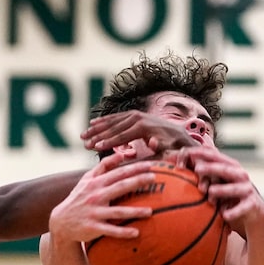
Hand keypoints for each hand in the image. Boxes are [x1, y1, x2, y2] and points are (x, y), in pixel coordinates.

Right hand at [48, 153, 154, 243]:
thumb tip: (121, 154)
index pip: (118, 173)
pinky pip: (110, 231)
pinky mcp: (93, 228)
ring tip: (150, 211)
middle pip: (120, 187)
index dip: (134, 168)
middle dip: (137, 181)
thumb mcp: (87, 180)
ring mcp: (94, 213)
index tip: (151, 165)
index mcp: (96, 183)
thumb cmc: (79, 198)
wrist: (61, 221)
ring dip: (134, 211)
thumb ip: (103, 166)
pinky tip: (136, 233)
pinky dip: (122, 232)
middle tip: (154, 178)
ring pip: (117, 212)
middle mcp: (95, 196)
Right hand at [81, 111, 197, 152]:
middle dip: (98, 135)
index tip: (95, 147)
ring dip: (97, 128)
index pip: (122, 135)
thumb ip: (162, 148)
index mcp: (145, 127)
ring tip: (83, 135)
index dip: (108, 142)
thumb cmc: (175, 148)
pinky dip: (103, 121)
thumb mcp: (171, 150)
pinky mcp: (135, 115)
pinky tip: (92, 123)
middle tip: (84, 143)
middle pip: (114, 127)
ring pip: (112, 121)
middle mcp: (139, 117)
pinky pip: (116, 117)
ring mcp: (136, 114)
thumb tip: (152, 143)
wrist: (181, 135)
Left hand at [177, 147, 263, 231]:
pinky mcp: (252, 204)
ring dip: (222, 190)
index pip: (216, 157)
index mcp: (231, 167)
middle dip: (212, 168)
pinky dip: (234, 211)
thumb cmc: (230, 197)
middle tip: (198, 168)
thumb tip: (181, 163)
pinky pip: (242, 208)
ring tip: (210, 192)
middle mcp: (240, 175)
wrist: (254, 213)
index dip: (203, 154)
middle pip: (226, 170)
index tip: (188, 152)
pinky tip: (224, 215)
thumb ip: (206, 174)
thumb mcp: (220, 183)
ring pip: (234, 188)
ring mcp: (247, 189)